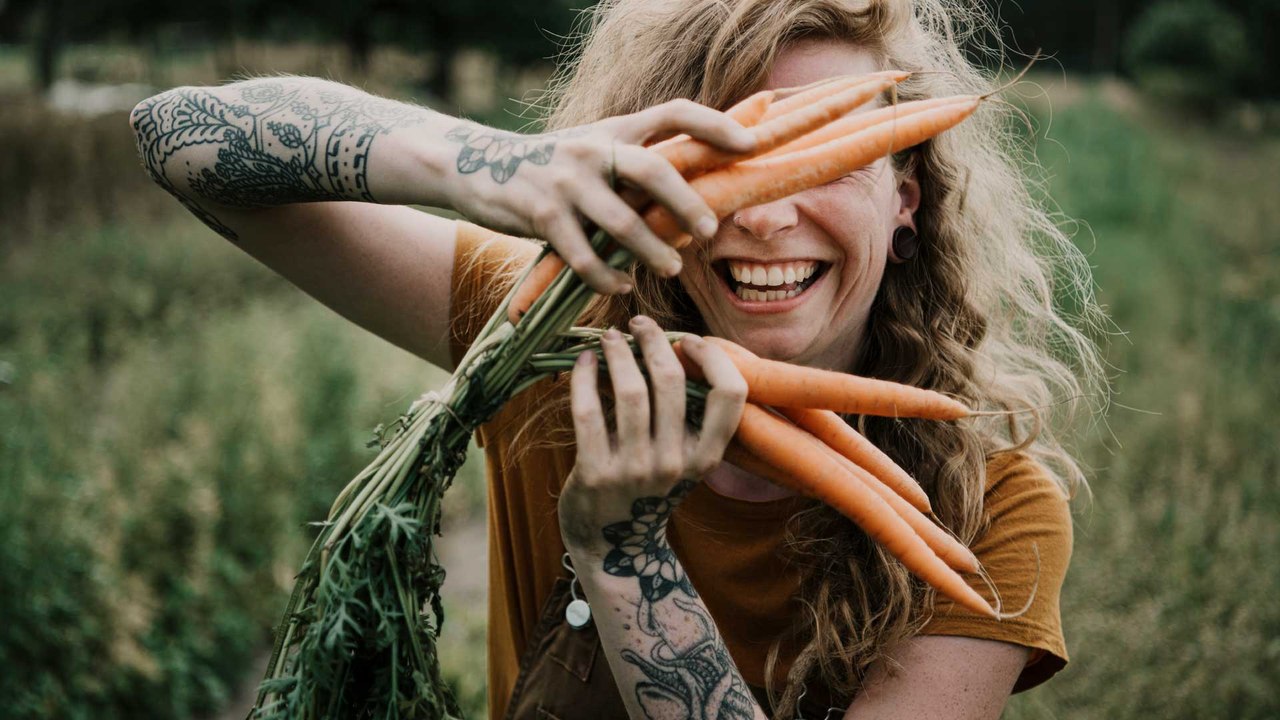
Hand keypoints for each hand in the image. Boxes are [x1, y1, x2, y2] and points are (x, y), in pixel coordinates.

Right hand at [443, 101, 755, 292]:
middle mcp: (593, 148)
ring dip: (652, 251)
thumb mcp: (593, 151)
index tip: (750, 146)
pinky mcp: (542, 215)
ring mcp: (566, 181)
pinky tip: (620, 290)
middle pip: (654, 170)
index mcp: (614, 129)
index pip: (674, 113)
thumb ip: (633, 165)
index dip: (715, 125)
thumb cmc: (552, 169)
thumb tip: (692, 196)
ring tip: (671, 268)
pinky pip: (586, 256)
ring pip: (622, 222)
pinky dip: (607, 278)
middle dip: (688, 204)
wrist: (476, 168)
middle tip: (709, 232)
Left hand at [558, 315, 747, 550]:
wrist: (615, 547)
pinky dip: (584, 378)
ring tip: (609, 338)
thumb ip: (686, 415)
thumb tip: (672, 346)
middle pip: (671, 382)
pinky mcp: (595, 474)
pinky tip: (583, 362)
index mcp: (705, 456)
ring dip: (617, 352)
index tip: (688, 340)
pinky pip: (589, 412)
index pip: (730, 395)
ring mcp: (634, 470)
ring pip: (629, 391)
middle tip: (638, 324)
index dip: (713, 357)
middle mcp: (675, 463)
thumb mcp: (683, 459)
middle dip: (653, 341)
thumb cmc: (649, 488)